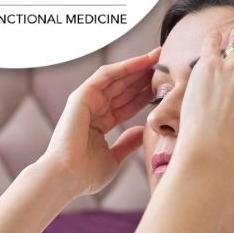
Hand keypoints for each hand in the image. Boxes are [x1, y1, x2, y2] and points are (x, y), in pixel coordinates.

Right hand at [42, 47, 159, 195]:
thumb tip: (141, 131)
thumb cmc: (85, 175)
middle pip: (123, 89)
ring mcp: (86, 101)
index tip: (166, 87)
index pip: (127, 105)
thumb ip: (127, 143)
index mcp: (99, 125)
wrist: (66, 177)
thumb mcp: (114, 158)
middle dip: (144, 76)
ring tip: (159, 55)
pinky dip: (125, 66)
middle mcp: (92, 110)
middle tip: (167, 63)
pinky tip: (143, 60)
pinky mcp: (81, 96)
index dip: (145, 95)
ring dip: (138, 66)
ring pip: (117, 78)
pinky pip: (106, 75)